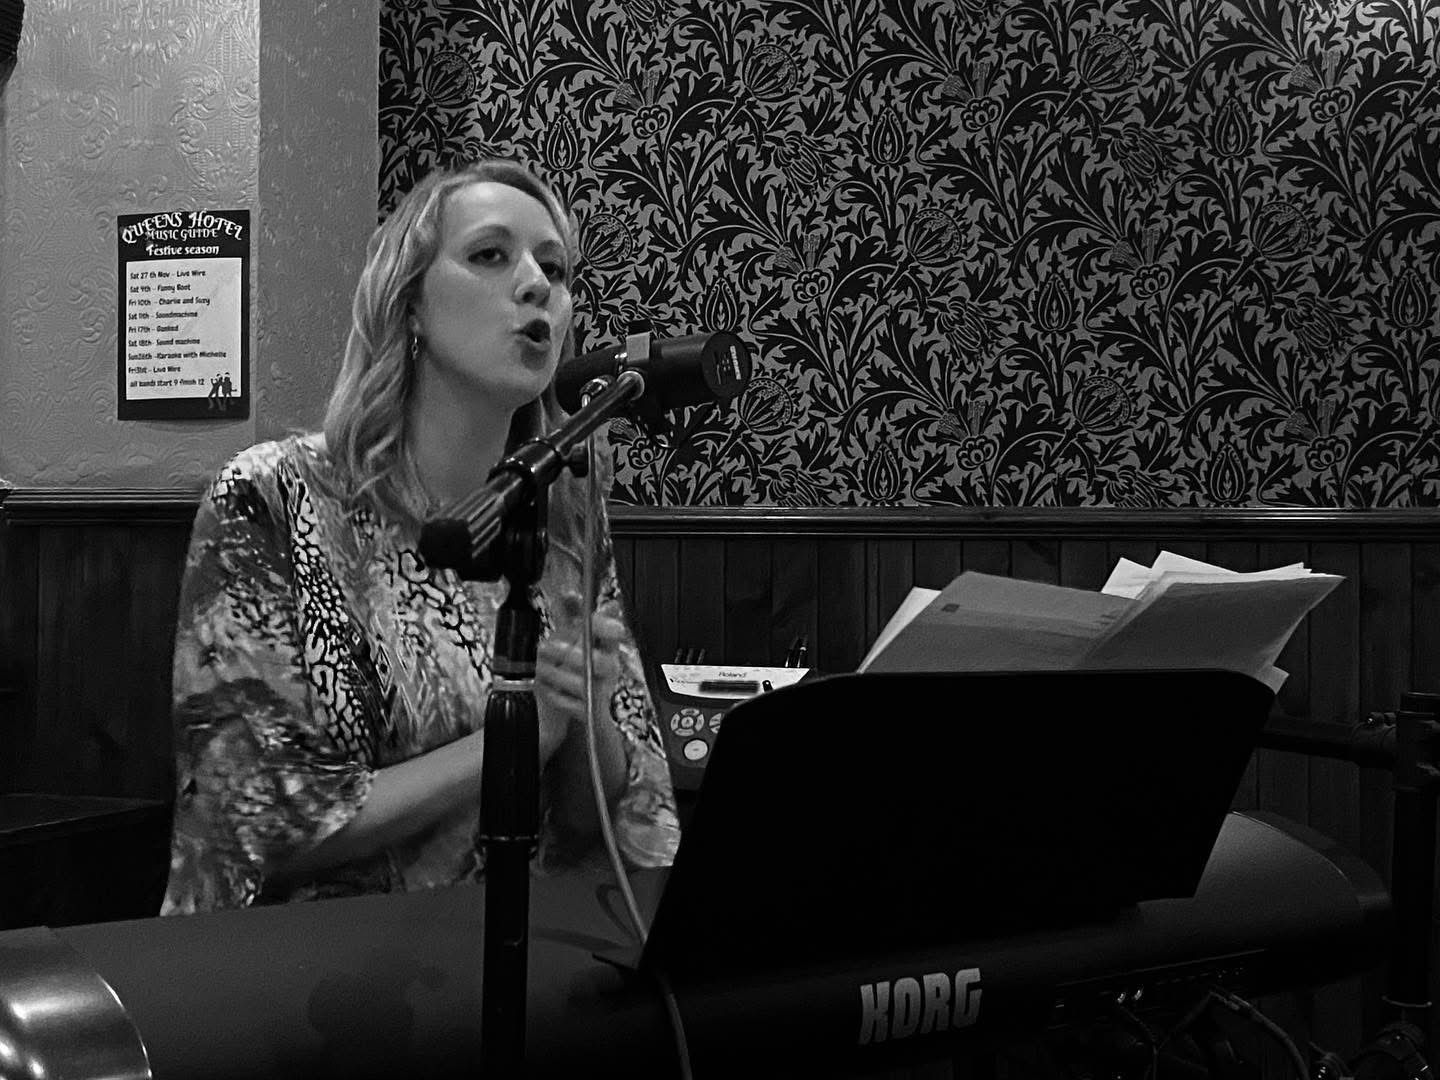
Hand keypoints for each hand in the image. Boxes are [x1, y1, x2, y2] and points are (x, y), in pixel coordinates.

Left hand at [534, 592, 623, 766]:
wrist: (581, 706)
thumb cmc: (579, 668)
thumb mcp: (574, 640)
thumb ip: (571, 615)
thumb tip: (569, 593)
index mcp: (608, 647)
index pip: (613, 634)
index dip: (605, 626)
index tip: (590, 620)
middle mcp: (609, 669)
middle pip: (603, 662)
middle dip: (573, 655)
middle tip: (547, 648)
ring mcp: (601, 691)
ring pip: (583, 684)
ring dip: (556, 675)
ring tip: (540, 668)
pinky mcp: (589, 712)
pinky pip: (571, 704)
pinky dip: (554, 695)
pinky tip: (544, 687)